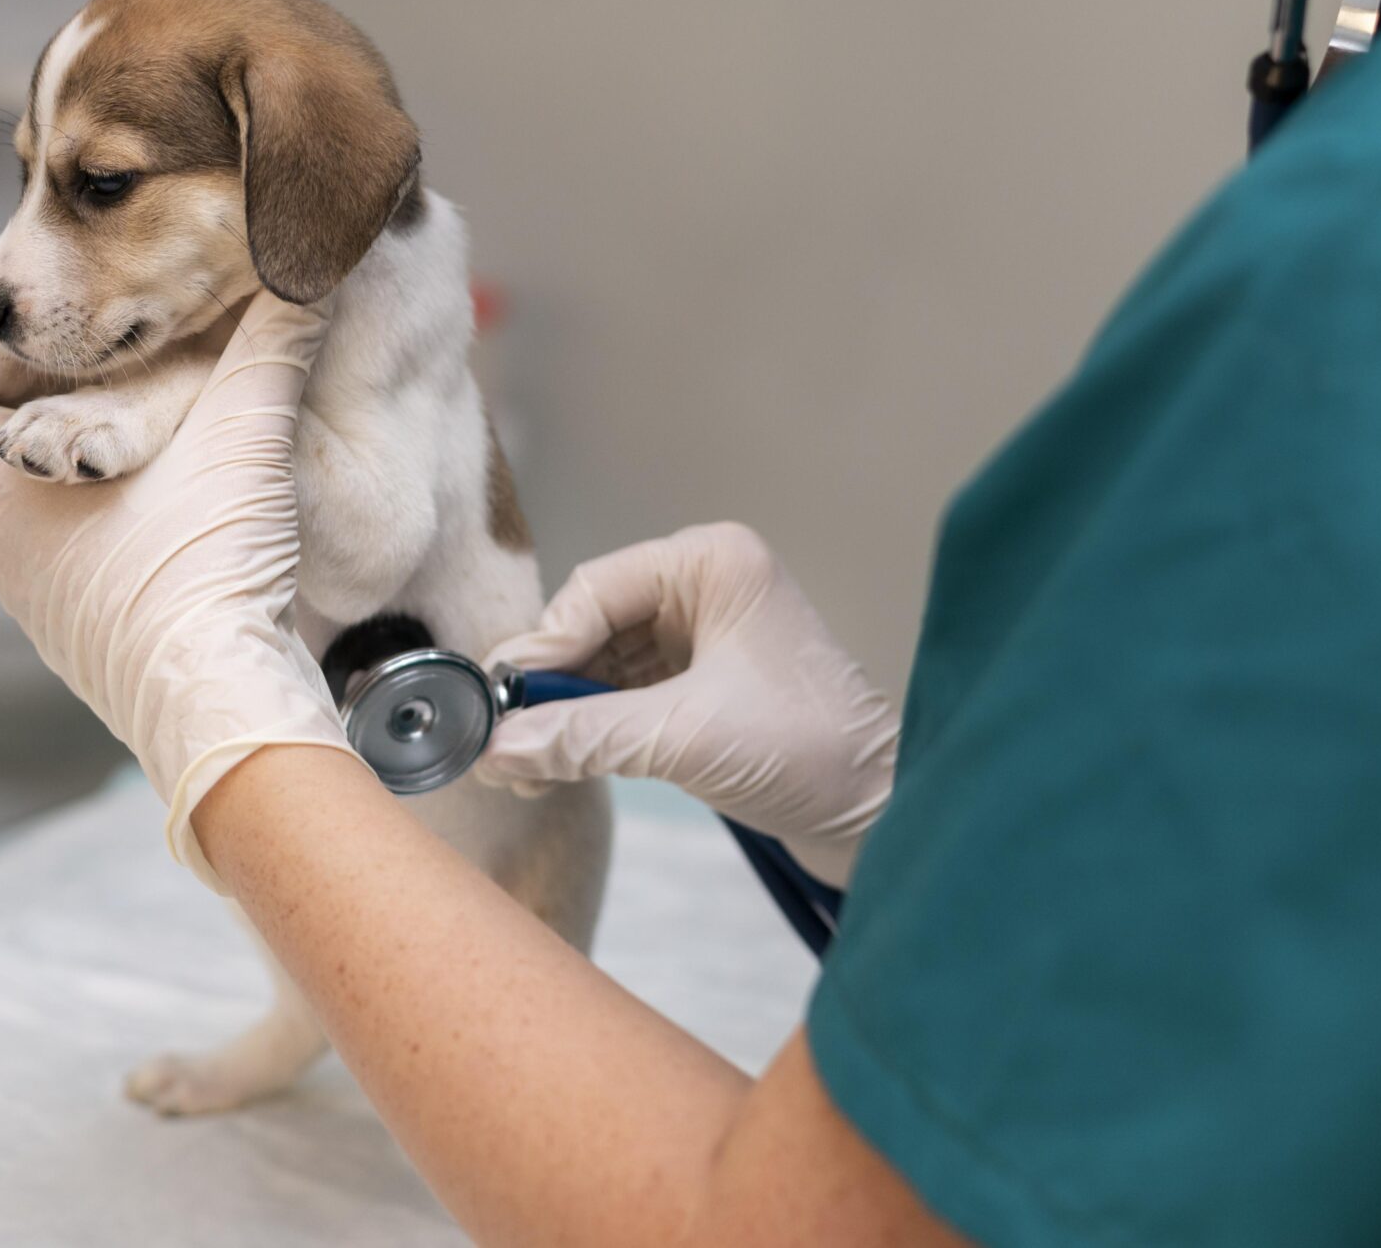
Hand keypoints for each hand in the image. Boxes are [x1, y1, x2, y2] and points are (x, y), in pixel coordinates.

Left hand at [0, 291, 348, 887]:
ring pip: (42, 515)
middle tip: (113, 371)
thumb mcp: (245, 435)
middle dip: (53, 411)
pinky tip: (171, 525)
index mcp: (3, 481)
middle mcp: (2, 544)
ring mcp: (38, 604)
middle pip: (4, 453)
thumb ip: (272, 341)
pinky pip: (78, 571)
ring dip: (84, 480)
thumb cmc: (205, 576)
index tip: (39, 339)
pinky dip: (110, 539)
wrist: (221, 711)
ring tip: (152, 447)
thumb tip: (308, 265)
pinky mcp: (81, 645)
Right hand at [474, 523, 898, 886]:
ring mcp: (704, 635)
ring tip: (520, 766)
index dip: (544, 649)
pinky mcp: (702, 684)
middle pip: (592, 626)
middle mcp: (705, 587)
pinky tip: (554, 763)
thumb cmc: (809, 753)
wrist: (882, 817)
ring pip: (603, 664)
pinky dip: (590, 728)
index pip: (596, 591)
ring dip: (563, 714)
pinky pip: (625, 694)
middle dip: (549, 687)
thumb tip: (498, 747)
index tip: (500, 702)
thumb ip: (584, 736)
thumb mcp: (683, 738)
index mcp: (711, 563)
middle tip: (502, 740)